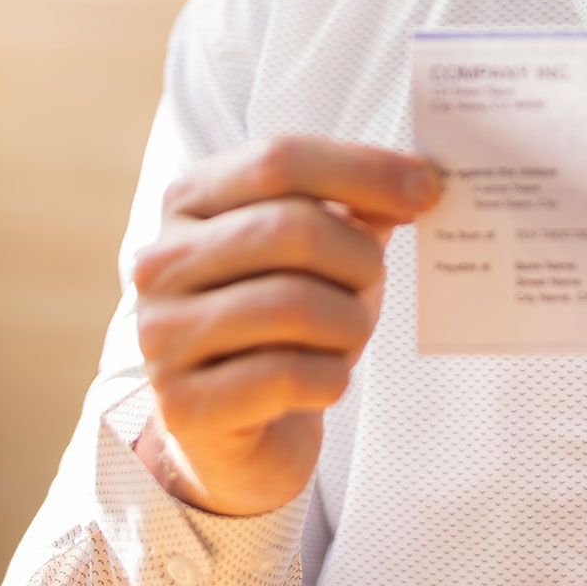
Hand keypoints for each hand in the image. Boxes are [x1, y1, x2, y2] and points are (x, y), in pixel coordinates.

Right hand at [129, 135, 443, 515]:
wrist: (245, 426)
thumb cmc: (290, 319)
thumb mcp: (323, 247)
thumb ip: (360, 204)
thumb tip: (420, 179)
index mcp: (190, 198)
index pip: (280, 159)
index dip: (364, 169)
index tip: (427, 189)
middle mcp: (159, 260)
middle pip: (289, 228)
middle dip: (358, 256)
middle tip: (375, 280)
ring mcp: (161, 334)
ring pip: (291, 304)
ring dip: (350, 322)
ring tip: (349, 333)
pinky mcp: (182, 405)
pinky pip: (287, 376)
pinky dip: (331, 377)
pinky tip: (323, 380)